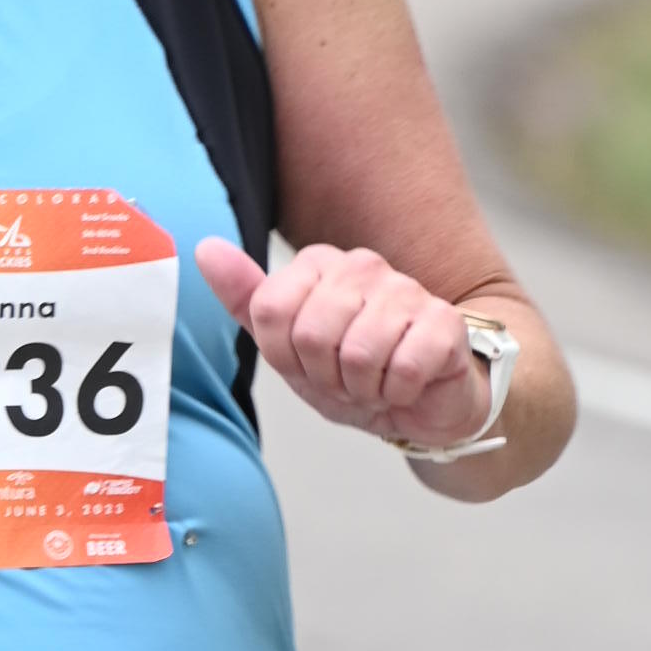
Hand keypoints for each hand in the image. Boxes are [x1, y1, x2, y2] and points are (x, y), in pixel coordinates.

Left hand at [196, 235, 492, 449]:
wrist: (419, 403)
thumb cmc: (352, 372)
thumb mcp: (287, 346)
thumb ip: (246, 299)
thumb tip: (206, 247)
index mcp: (318, 264)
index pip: (270, 310)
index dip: (284, 356)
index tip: (307, 364)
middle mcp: (362, 265)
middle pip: (311, 334)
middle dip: (325, 376)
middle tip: (346, 379)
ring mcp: (407, 289)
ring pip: (358, 353)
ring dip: (363, 388)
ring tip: (374, 383)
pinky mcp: (444, 321)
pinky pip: (403, 367)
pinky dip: (398, 392)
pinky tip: (406, 385)